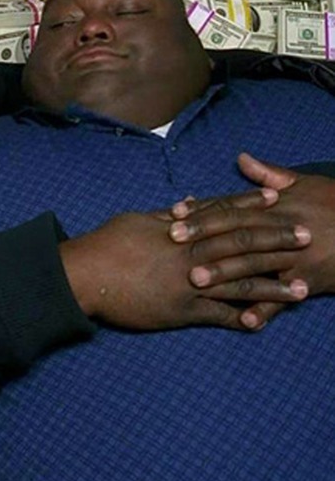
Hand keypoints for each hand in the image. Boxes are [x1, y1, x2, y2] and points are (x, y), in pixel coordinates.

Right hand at [60, 206, 308, 331]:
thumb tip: (187, 204)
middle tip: (307, 237)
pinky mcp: (179, 310)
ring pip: (238, 283)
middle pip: (241, 245)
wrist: (84, 275)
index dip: (251, 205)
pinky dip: (239, 318)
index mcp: (180, 230)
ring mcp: (187, 283)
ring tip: (300, 288)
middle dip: (276, 241)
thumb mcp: (137, 221)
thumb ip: (166, 215)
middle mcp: (190, 254)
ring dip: (272, 285)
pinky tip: (261, 322)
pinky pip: (216, 315)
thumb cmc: (105, 245)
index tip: (278, 198)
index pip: (223, 213)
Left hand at [172, 153, 334, 295]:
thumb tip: (242, 159)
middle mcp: (281, 230)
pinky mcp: (309, 281)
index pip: (233, 207)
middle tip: (172, 245)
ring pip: (255, 265)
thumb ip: (270, 176)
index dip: (203, 210)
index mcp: (276, 207)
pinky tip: (243, 321)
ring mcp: (295, 257)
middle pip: (237, 234)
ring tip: (195, 281)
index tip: (174, 213)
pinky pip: (284, 299)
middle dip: (204, 239)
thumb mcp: (306, 185)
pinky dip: (265, 310)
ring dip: (225, 274)